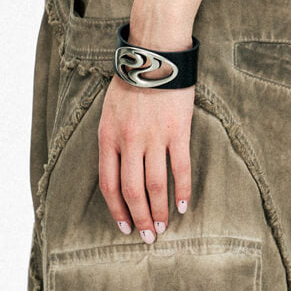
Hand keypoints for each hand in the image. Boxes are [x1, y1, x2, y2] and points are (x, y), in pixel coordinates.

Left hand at [97, 73, 192, 243]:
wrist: (154, 54)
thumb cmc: (131, 83)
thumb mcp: (109, 112)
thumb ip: (112, 142)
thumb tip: (117, 173)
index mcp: (108, 138)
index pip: (108, 185)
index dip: (116, 210)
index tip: (124, 227)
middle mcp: (128, 141)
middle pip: (132, 191)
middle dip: (139, 218)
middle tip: (148, 237)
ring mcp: (153, 137)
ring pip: (155, 186)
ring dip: (159, 211)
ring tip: (163, 227)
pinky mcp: (177, 131)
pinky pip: (179, 169)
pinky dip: (182, 191)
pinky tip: (183, 206)